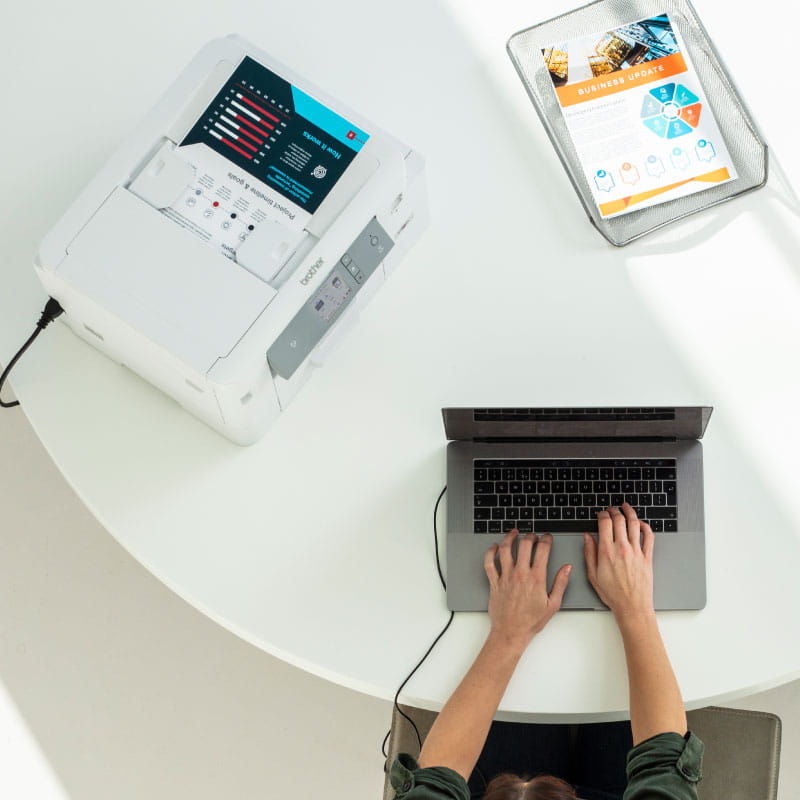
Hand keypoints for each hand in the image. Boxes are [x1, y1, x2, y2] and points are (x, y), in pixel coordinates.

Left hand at [484, 529, 571, 647]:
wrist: (511, 632)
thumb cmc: (531, 622)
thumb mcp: (553, 604)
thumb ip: (560, 583)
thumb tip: (566, 568)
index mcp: (536, 578)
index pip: (542, 550)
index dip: (546, 539)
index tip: (547, 537)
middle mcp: (520, 574)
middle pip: (524, 545)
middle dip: (530, 536)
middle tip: (533, 535)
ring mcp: (505, 577)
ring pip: (505, 549)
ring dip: (510, 538)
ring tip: (514, 533)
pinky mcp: (494, 582)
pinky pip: (489, 563)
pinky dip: (491, 552)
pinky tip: (495, 547)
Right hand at [583, 504, 654, 619]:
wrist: (632, 606)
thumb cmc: (612, 594)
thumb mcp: (592, 574)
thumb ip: (589, 553)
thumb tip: (587, 537)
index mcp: (607, 551)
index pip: (605, 523)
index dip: (602, 514)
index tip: (601, 513)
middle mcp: (622, 548)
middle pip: (619, 520)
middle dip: (614, 511)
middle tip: (612, 509)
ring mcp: (636, 552)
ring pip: (634, 524)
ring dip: (630, 512)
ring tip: (626, 508)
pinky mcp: (647, 557)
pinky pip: (649, 536)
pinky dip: (645, 526)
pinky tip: (641, 523)